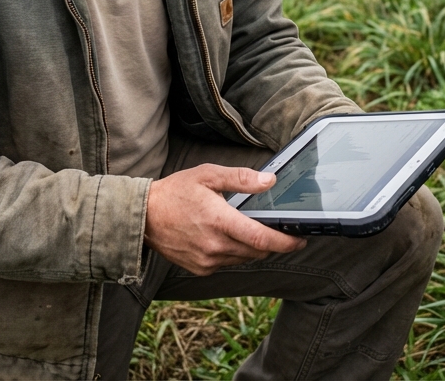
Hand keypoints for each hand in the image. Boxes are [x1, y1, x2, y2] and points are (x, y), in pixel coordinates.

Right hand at [143, 164, 306, 275]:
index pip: (261, 239)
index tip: (300, 239)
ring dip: (254, 247)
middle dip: (273, 243)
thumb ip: (241, 179)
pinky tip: (228, 237)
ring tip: (251, 229)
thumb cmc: (175, 192)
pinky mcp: (201, 268)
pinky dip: (235, 252)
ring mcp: (207, 260)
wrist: (144, 216)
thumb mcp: (208, 176)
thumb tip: (269, 181)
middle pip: (257, 251)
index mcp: (219, 221)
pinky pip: (228, 263)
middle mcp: (215, 245)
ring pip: (245, 258)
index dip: (285, 242)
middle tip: (281, 230)